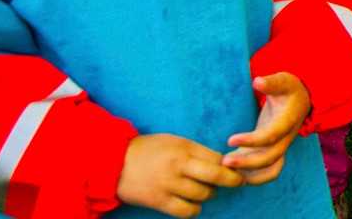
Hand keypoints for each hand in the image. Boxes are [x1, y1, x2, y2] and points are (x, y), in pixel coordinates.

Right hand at [117, 134, 243, 216]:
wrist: (113, 162)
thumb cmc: (148, 150)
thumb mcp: (173, 141)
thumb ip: (196, 151)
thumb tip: (222, 161)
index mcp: (183, 148)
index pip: (217, 157)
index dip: (230, 164)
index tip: (235, 167)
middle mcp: (178, 165)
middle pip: (217, 175)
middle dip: (233, 180)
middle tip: (238, 182)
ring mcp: (168, 184)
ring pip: (204, 194)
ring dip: (209, 194)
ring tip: (204, 191)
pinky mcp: (158, 201)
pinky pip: (186, 211)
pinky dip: (194, 209)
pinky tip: (193, 204)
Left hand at [221, 73, 310, 184]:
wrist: (302, 101)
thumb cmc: (289, 90)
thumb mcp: (284, 81)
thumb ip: (272, 82)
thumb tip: (257, 82)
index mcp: (287, 122)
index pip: (270, 136)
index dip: (251, 141)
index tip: (230, 140)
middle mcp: (285, 139)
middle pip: (269, 158)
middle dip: (246, 163)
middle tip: (223, 162)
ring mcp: (279, 147)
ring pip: (268, 169)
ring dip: (249, 174)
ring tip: (225, 173)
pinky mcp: (272, 152)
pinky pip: (265, 172)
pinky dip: (251, 177)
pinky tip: (230, 174)